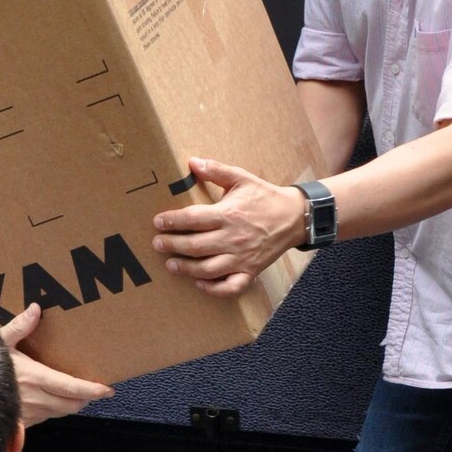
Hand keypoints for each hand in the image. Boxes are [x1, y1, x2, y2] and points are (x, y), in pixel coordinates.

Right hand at [0, 304, 113, 425]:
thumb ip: (18, 327)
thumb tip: (35, 309)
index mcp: (33, 378)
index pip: (70, 388)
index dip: (91, 390)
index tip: (107, 390)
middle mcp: (34, 399)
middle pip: (71, 405)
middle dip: (85, 398)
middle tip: (94, 389)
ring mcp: (28, 415)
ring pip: (59, 413)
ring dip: (70, 404)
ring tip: (75, 393)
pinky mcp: (21, 425)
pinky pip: (45, 418)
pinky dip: (53, 410)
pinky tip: (50, 399)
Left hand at [152, 157, 307, 296]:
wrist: (294, 217)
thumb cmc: (265, 197)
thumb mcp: (242, 178)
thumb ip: (216, 171)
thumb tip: (192, 162)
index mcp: (228, 214)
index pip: (192, 219)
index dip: (171, 221)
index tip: (157, 222)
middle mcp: (232, 238)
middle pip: (194, 246)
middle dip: (172, 245)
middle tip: (157, 244)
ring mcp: (241, 258)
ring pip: (207, 269)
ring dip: (186, 268)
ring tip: (171, 264)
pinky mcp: (250, 272)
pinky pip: (229, 287)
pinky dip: (213, 289)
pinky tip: (199, 282)